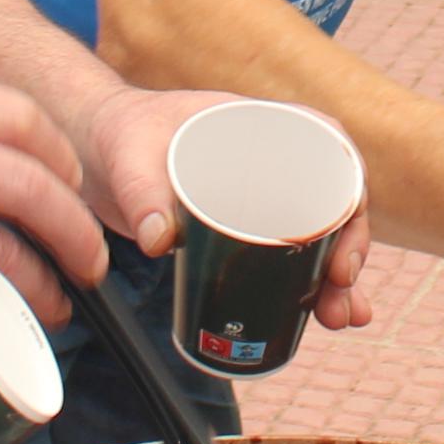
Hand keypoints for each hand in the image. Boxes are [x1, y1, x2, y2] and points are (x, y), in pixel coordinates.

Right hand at [0, 78, 100, 323]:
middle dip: (77, 230)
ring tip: (59, 299)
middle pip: (31, 185)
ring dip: (48, 285)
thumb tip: (29, 157)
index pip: (19, 116)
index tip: (74, 184)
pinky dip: (0, 311)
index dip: (62, 154)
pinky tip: (11, 320)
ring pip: (8, 252)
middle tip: (91, 257)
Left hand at [66, 84, 376, 332]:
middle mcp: (272, 158)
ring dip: (333, 280)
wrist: (93, 150)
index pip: (330, 147)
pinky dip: (304, 287)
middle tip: (341, 293)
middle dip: (349, 252)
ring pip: (315, 237)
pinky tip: (317, 318)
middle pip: (332, 202)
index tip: (344, 239)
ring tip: (340, 319)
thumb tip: (158, 242)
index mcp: (260, 124)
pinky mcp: (242, 228)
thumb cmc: (119, 133)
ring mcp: (261, 196)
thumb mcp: (129, 156)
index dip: (350, 193)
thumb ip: (142, 193)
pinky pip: (286, 256)